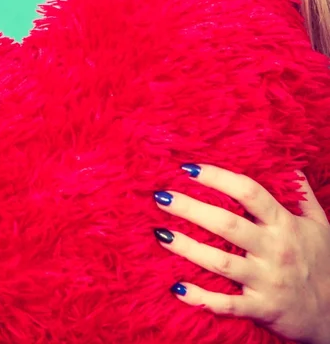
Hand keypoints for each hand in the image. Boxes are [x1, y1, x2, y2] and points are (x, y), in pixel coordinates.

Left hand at [153, 164, 329, 343]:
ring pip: (220, 263)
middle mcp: (274, 250)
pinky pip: (226, 305)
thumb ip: (303, 194)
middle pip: (226, 224)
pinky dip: (201, 298)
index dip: (218, 178)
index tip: (189, 168)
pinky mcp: (261, 308)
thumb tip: (291, 166)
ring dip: (187, 248)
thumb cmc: (324, 263)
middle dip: (191, 208)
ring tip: (160, 233)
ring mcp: (266, 281)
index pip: (248, 193)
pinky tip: (177, 288)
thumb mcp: (319, 224)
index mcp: (284, 224)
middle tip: (162, 196)